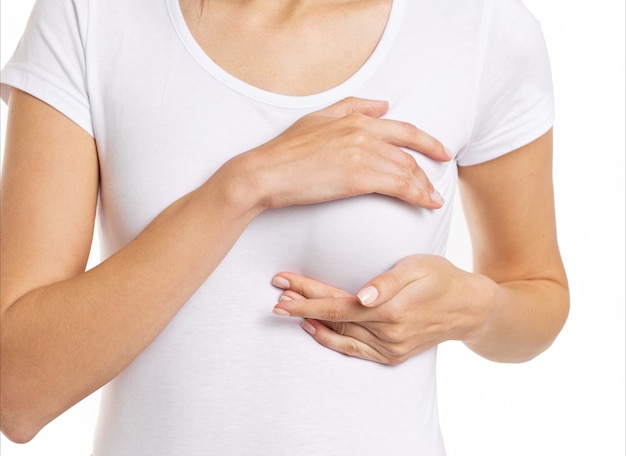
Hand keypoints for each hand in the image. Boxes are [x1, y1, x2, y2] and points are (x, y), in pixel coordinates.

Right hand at [225, 97, 450, 211]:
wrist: (266, 172)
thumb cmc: (285, 149)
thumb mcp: (317, 117)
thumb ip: (351, 106)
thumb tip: (383, 104)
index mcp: (355, 118)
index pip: (403, 130)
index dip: (427, 142)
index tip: (441, 153)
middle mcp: (363, 132)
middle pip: (408, 153)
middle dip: (428, 171)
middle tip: (437, 186)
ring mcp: (362, 154)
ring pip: (406, 171)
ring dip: (424, 188)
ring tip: (432, 201)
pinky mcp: (359, 177)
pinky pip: (399, 186)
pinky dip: (418, 195)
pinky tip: (426, 204)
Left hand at [271, 255, 495, 364]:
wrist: (466, 308)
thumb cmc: (440, 278)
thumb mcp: (419, 267)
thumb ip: (389, 281)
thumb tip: (363, 296)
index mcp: (390, 310)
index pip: (337, 303)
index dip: (307, 294)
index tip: (283, 286)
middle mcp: (387, 334)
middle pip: (333, 318)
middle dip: (302, 305)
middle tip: (277, 294)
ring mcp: (389, 349)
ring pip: (339, 335)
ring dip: (311, 321)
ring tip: (288, 309)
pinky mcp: (391, 356)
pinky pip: (353, 351)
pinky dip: (330, 341)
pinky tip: (313, 328)